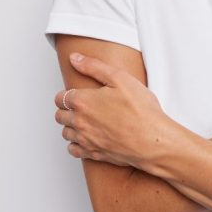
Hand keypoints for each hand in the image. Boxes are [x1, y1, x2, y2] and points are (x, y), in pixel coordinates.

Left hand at [54, 53, 171, 169]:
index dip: (66, 94)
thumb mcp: (120, 78)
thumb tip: (75, 58)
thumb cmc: (140, 111)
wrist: (151, 140)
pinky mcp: (93, 153)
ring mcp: (85, 139)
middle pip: (60, 115)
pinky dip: (76, 144)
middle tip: (81, 106)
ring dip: (71, 126)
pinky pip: (73, 150)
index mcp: (82, 102)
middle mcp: (79, 122)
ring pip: (66, 133)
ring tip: (84, 121)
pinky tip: (86, 138)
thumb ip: (93, 66)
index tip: (75, 93)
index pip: (60, 98)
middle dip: (67, 109)